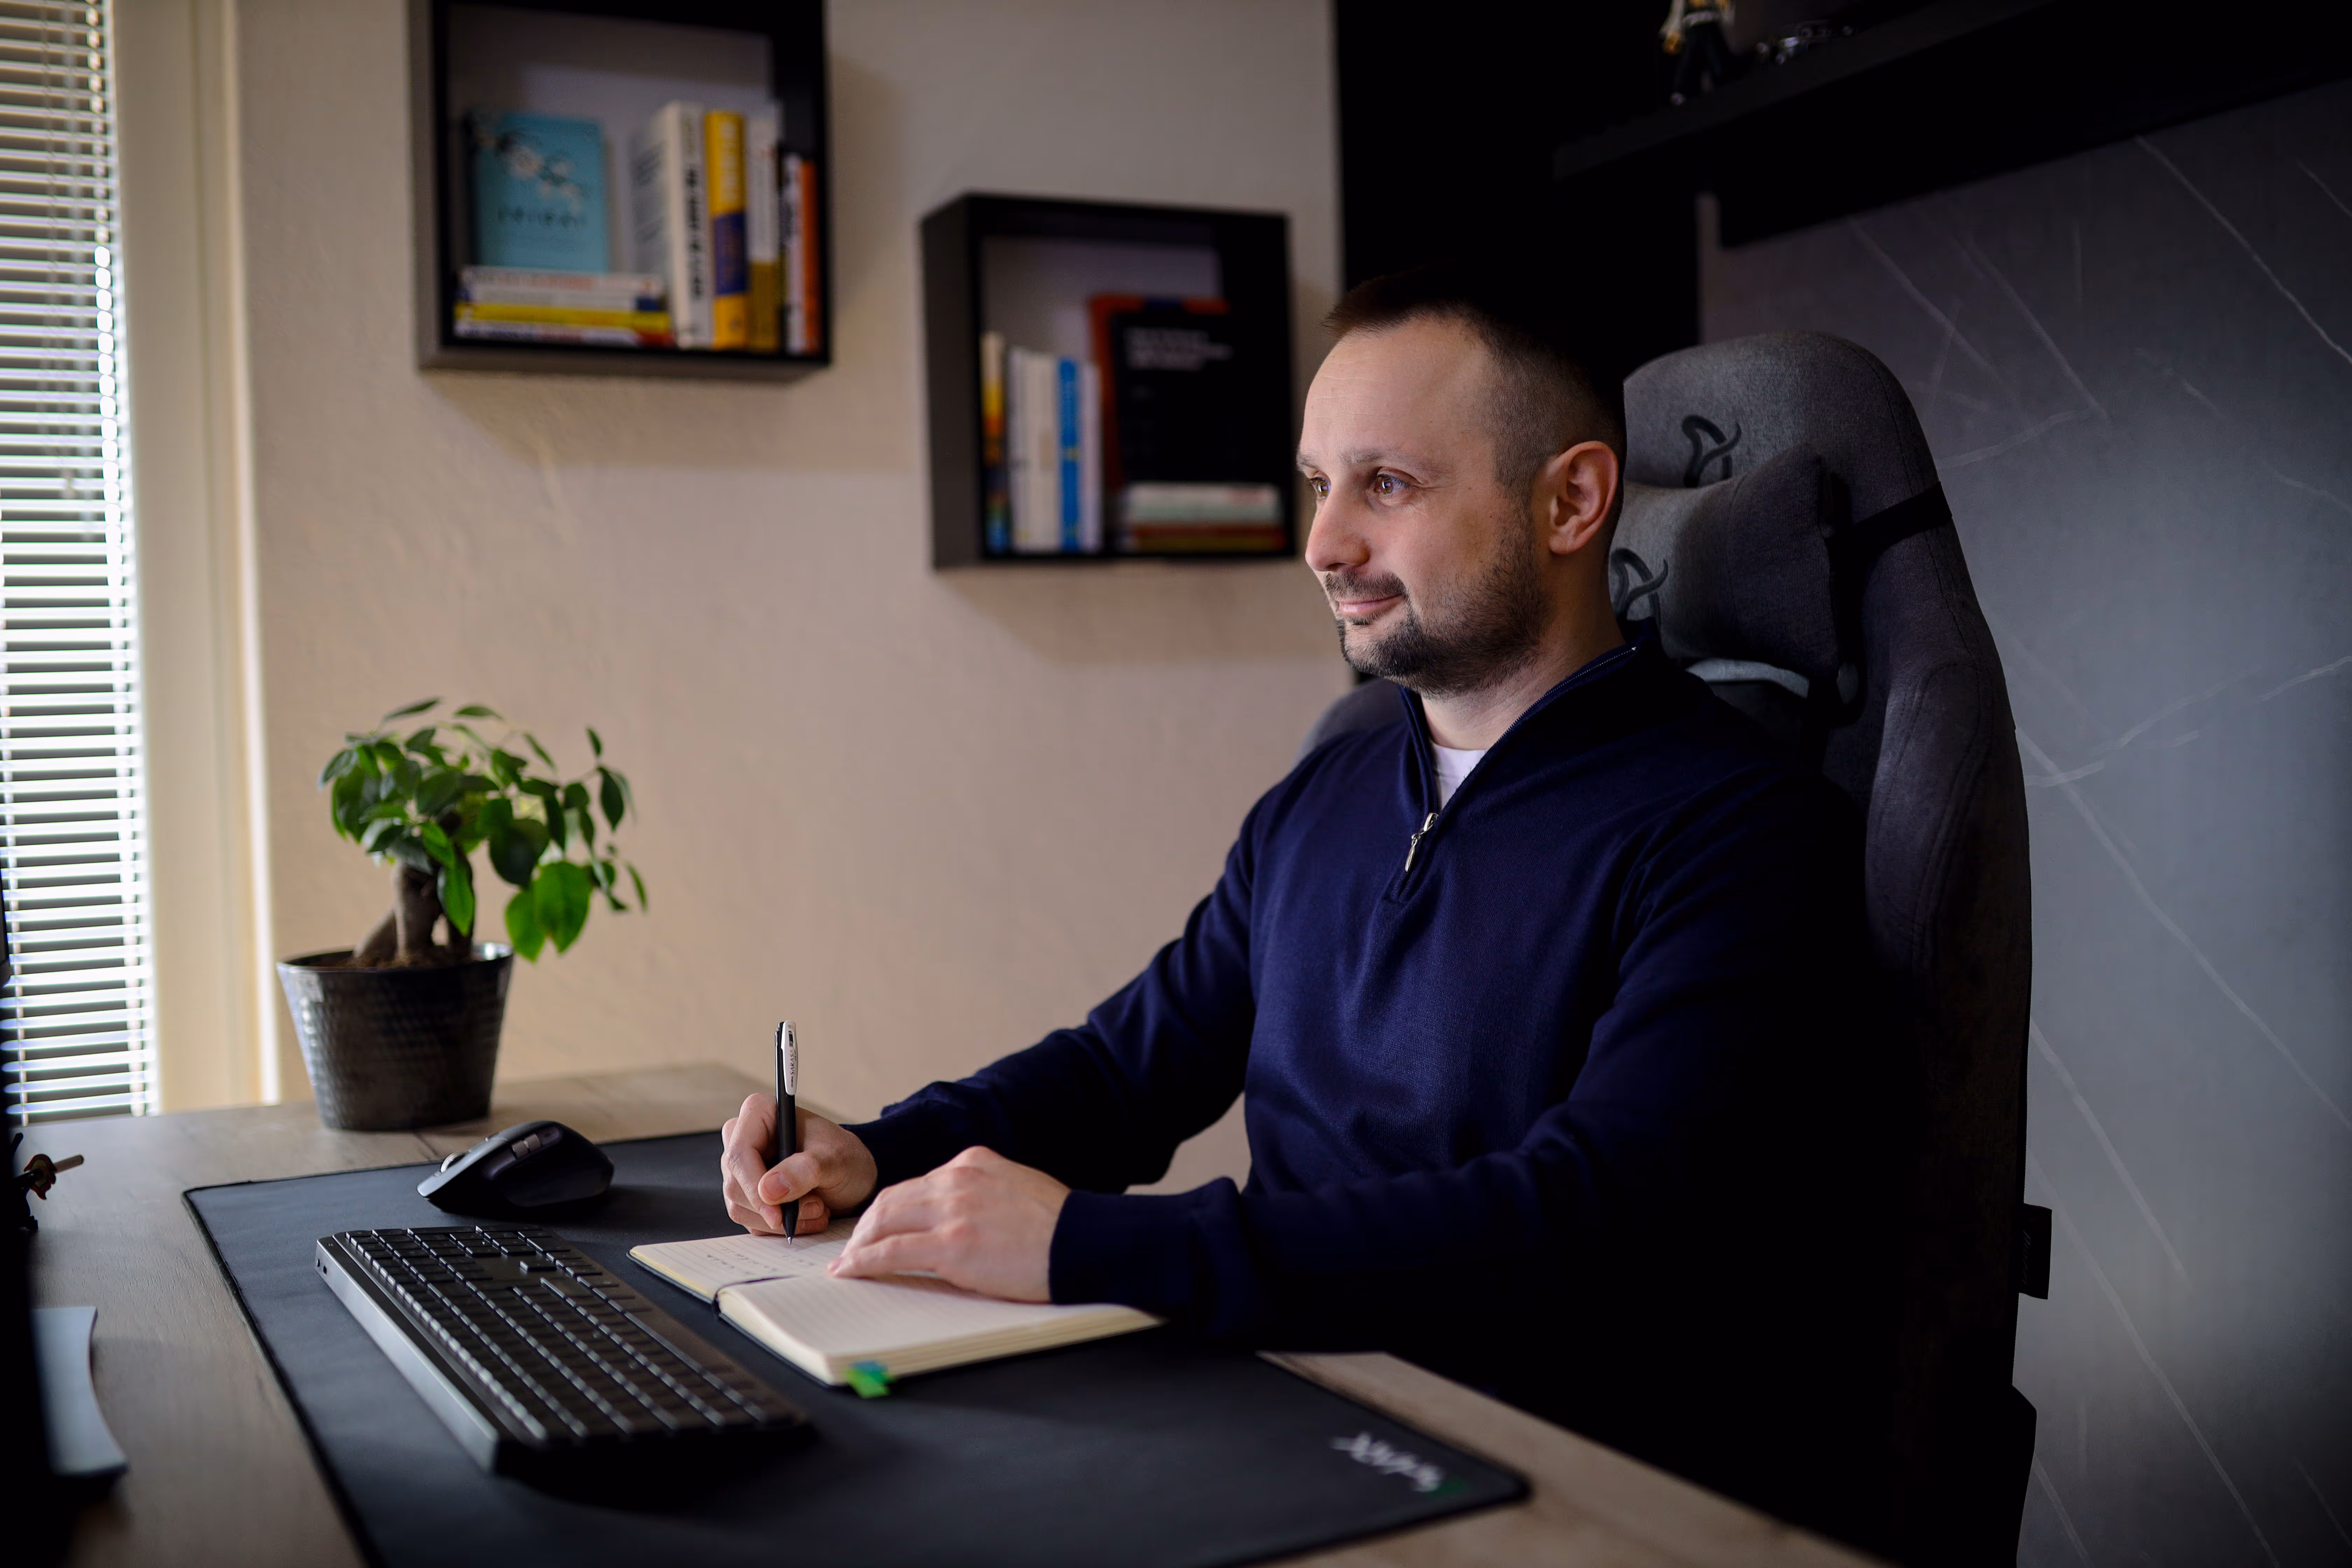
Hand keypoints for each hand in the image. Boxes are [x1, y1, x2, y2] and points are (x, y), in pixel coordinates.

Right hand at [719, 1094, 878, 1236]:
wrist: (852, 1176)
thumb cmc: (845, 1157)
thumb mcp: (836, 1159)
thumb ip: (805, 1170)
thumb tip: (768, 1189)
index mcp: (760, 1113)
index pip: (739, 1153)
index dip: (753, 1187)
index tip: (777, 1215)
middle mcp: (743, 1139)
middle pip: (735, 1184)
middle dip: (775, 1207)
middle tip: (817, 1208)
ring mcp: (742, 1169)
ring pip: (739, 1207)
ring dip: (781, 1220)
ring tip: (818, 1209)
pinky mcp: (746, 1193)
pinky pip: (749, 1220)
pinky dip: (778, 1227)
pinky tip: (805, 1217)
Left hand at [830, 1146, 1067, 1302]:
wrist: (1085, 1240)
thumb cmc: (1059, 1226)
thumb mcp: (1017, 1188)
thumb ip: (984, 1192)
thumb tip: (962, 1214)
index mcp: (974, 1162)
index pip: (918, 1183)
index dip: (893, 1207)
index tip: (881, 1223)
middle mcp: (958, 1179)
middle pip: (892, 1198)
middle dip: (867, 1224)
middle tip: (855, 1244)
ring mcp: (953, 1209)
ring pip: (884, 1220)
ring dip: (860, 1242)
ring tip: (849, 1261)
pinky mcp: (952, 1244)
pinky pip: (891, 1251)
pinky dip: (863, 1262)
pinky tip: (851, 1271)